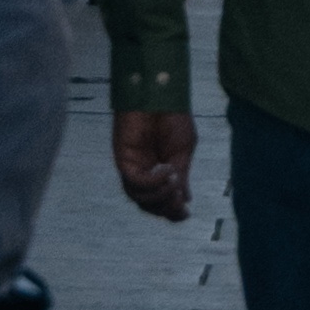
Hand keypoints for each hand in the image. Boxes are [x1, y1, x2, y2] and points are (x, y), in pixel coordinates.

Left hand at [113, 108, 195, 222]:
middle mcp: (145, 172)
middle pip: (150, 204)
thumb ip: (180, 177)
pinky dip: (151, 181)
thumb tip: (184, 201)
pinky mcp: (124, 161)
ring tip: (175, 181)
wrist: (162, 95)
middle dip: (165, 207)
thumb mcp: (183, 151)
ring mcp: (133, 168)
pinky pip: (134, 182)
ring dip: (159, 195)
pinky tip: (166, 170)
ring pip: (140, 198)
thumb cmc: (174, 118)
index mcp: (160, 171)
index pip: (162, 200)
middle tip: (180, 204)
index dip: (172, 211)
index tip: (185, 214)